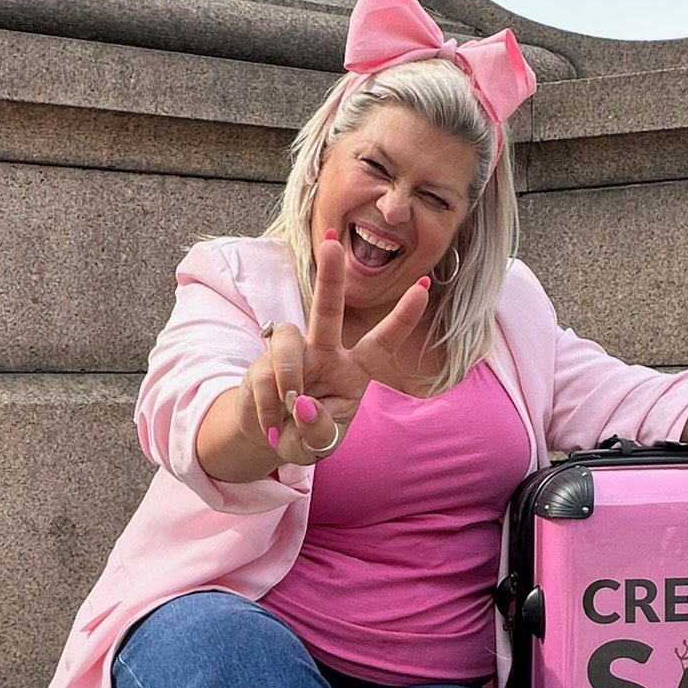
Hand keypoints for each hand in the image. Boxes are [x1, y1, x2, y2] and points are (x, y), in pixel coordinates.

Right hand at [240, 231, 430, 465]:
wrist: (267, 440)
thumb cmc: (306, 435)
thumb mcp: (319, 445)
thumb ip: (318, 431)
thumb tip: (302, 404)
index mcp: (353, 371)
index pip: (381, 341)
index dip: (402, 317)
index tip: (425, 284)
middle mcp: (325, 354)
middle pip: (328, 310)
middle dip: (330, 277)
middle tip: (331, 242)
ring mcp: (293, 354)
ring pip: (288, 339)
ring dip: (287, 375)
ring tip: (288, 407)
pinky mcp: (262, 361)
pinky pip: (264, 373)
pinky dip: (268, 404)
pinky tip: (271, 422)